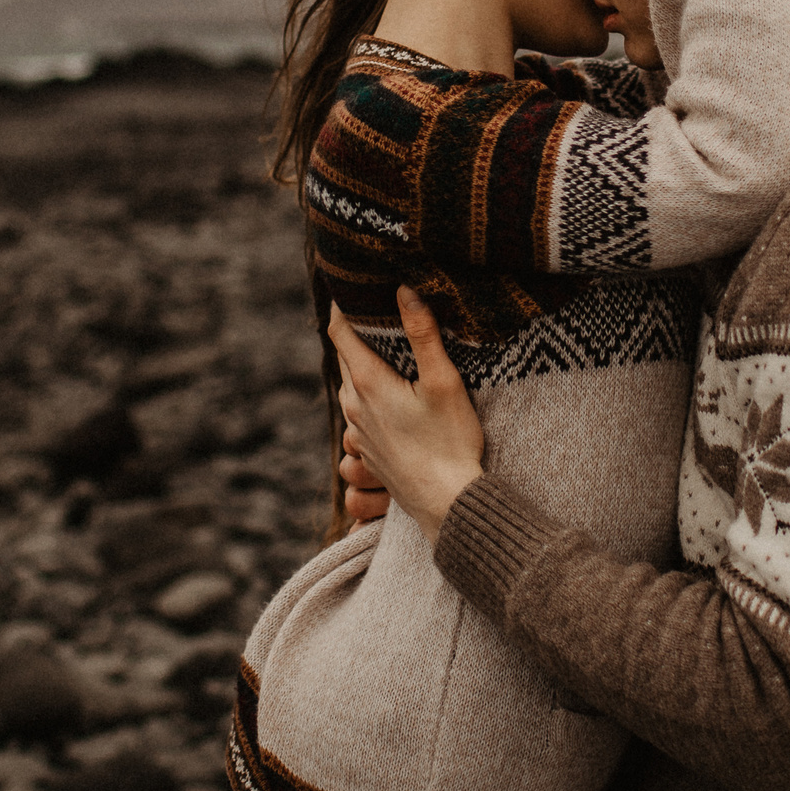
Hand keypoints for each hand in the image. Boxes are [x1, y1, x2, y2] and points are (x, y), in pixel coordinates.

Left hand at [330, 288, 484, 541]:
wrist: (447, 505)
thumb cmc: (450, 444)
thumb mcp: (443, 383)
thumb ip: (424, 334)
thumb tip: (404, 290)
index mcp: (367, 384)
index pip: (339, 332)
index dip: (343, 306)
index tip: (352, 285)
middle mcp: (353, 407)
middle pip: (344, 356)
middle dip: (356, 332)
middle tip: (376, 308)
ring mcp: (358, 432)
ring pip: (351, 385)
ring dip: (363, 364)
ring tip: (387, 347)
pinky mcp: (368, 451)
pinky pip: (359, 412)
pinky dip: (369, 393)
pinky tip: (395, 394)